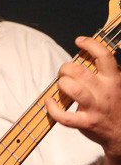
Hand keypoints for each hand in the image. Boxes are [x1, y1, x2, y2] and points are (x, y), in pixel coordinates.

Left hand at [45, 35, 120, 160]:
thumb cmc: (114, 105)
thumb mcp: (116, 84)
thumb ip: (104, 71)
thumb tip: (85, 53)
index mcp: (114, 80)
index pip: (104, 56)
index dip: (90, 44)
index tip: (79, 41)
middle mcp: (105, 92)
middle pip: (79, 71)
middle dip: (66, 68)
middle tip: (65, 73)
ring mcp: (96, 108)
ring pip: (73, 89)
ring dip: (62, 83)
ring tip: (62, 85)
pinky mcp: (87, 123)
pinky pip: (65, 116)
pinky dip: (53, 109)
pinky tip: (50, 102)